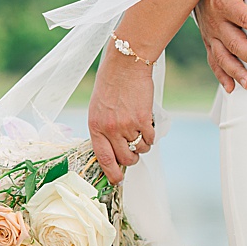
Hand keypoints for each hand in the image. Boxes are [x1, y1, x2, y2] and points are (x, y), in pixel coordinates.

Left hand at [88, 47, 156, 184]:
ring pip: (140, 150)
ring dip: (143, 146)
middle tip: (133, 152)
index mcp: (95, 126)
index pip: (103, 158)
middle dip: (131, 160)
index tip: (117, 181)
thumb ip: (103, 129)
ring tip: (141, 132)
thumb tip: (114, 151)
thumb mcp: (98, 108)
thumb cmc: (111, 84)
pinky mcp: (143, 119)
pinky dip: (151, 136)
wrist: (126, 64)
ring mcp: (126, 125)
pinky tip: (147, 125)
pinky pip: (150, 139)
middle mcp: (109, 129)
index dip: (111, 173)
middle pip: (125, 159)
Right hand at [194, 0, 246, 91]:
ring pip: (222, 57)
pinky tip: (232, 88)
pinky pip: (213, 61)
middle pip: (234, 42)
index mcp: (225, 3)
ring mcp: (210, 35)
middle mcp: (216, 22)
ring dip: (236, 72)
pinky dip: (221, 76)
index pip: (245, 17)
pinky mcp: (208, 43)